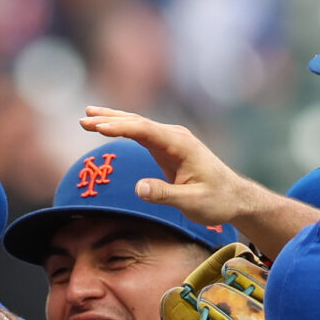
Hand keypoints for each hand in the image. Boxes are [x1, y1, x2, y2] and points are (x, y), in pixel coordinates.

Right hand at [81, 108, 260, 227]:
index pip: (145, 130)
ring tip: (87, 117)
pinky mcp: (167, 147)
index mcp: (181, 145)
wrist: (235, 197)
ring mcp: (171, 140)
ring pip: (138, 124)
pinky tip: (107, 126)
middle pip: (138, 122)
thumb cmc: (217, 200)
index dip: (121, 127)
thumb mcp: (192, 203)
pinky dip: (122, 128)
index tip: (98, 127)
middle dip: (110, 120)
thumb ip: (165, 195)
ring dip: (112, 120)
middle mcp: (175, 136)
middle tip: (84, 120)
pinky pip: (141, 133)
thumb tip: (138, 188)